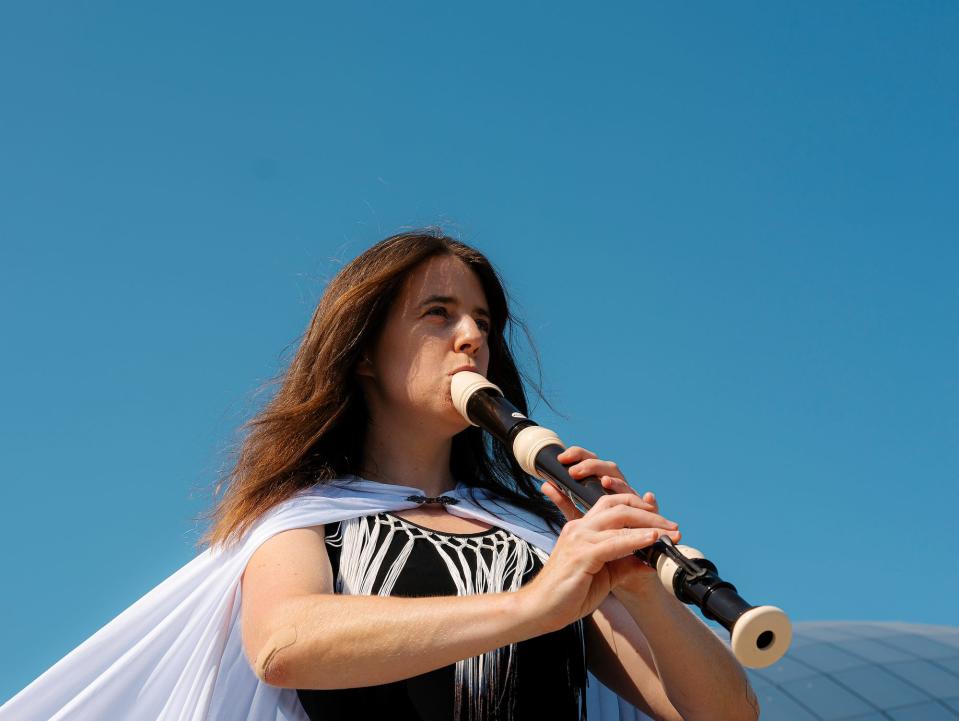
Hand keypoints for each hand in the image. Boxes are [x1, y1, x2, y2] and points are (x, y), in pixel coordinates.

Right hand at [541, 446, 681, 596]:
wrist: (541, 610)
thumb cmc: (568, 594)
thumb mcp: (604, 576)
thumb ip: (624, 564)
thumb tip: (649, 561)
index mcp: (582, 529)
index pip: (613, 506)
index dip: (640, 508)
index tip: (662, 522)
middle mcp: (580, 528)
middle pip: (619, 506)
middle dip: (650, 514)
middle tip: (673, 526)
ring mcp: (579, 539)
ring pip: (619, 520)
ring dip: (650, 525)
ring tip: (670, 533)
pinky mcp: (581, 555)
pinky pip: (613, 542)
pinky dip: (636, 539)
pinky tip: (651, 540)